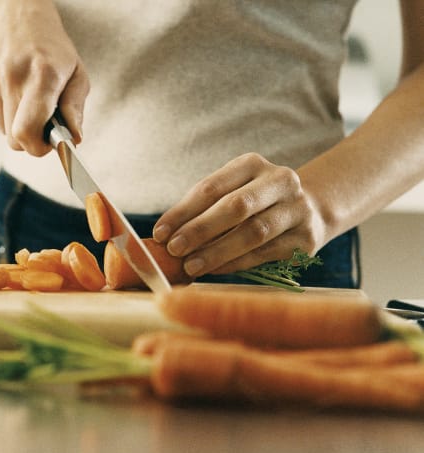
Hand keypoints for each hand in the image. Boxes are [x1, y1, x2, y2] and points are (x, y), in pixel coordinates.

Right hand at [0, 0, 89, 155]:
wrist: (14, 12)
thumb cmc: (53, 49)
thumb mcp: (77, 75)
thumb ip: (75, 109)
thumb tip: (74, 139)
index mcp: (41, 76)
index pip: (27, 132)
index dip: (37, 148)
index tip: (47, 144)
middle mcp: (10, 75)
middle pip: (14, 138)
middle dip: (30, 139)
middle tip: (42, 123)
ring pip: (1, 129)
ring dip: (16, 124)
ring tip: (26, 100)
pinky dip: (1, 112)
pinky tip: (10, 91)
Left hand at [153, 153, 325, 276]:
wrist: (312, 210)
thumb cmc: (256, 203)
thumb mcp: (234, 191)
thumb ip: (204, 208)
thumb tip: (166, 236)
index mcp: (253, 164)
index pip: (212, 187)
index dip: (182, 211)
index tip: (160, 233)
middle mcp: (280, 181)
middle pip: (236, 206)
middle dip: (200, 230)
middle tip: (174, 249)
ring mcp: (297, 210)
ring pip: (253, 232)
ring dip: (217, 252)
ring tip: (191, 265)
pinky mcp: (305, 239)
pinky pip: (264, 254)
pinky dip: (235, 264)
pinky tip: (214, 270)